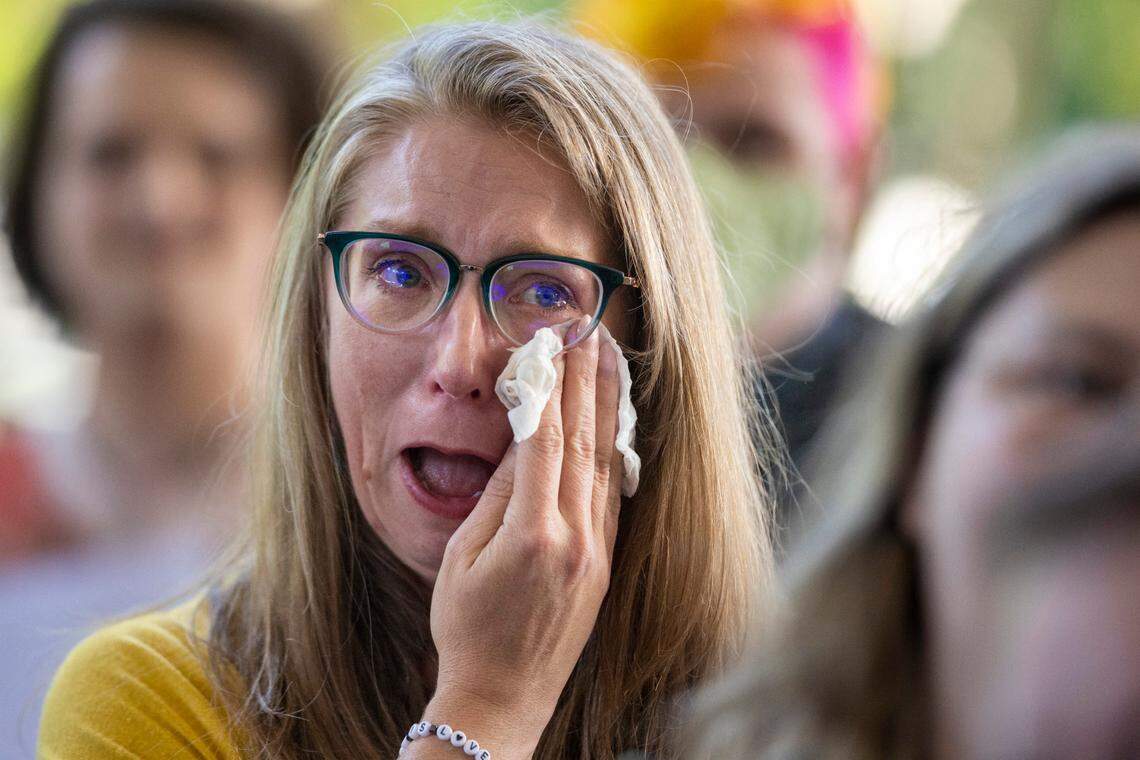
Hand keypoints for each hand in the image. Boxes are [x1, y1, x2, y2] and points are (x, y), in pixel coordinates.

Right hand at [422, 322, 622, 756]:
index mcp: (534, 534)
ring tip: (608, 360)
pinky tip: (614, 420)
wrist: (502, 697)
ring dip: (607, 406)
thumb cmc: (467, 628)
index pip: (547, 440)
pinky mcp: (605, 562)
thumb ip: (496, 496)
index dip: (552, 384)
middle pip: (586, 441)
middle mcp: (577, 538)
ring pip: (606, 462)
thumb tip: (523, 442)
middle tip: (589, 331)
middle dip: (588, 379)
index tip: (553, 340)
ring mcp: (598, 551)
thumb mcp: (462, 557)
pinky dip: (612, 448)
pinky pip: (612, 492)